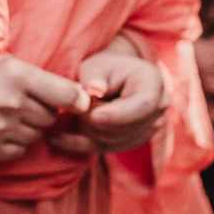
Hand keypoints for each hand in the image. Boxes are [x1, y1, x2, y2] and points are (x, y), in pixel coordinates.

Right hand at [0, 54, 88, 161]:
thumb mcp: (1, 62)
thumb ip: (36, 78)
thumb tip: (75, 97)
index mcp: (17, 75)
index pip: (68, 95)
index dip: (77, 100)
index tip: (78, 102)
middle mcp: (11, 103)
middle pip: (51, 117)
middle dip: (43, 111)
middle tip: (23, 102)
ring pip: (36, 135)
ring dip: (28, 127)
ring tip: (4, 113)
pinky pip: (18, 151)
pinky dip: (13, 142)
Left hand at [48, 49, 166, 154]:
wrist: (111, 78)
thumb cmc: (102, 68)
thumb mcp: (96, 65)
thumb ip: (94, 77)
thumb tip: (93, 92)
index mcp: (153, 84)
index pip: (142, 105)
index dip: (118, 114)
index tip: (93, 116)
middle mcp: (158, 110)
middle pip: (123, 127)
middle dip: (93, 118)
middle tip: (72, 103)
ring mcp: (148, 129)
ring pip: (112, 141)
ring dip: (86, 128)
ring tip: (73, 110)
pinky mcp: (131, 142)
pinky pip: (105, 149)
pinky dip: (79, 143)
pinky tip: (55, 139)